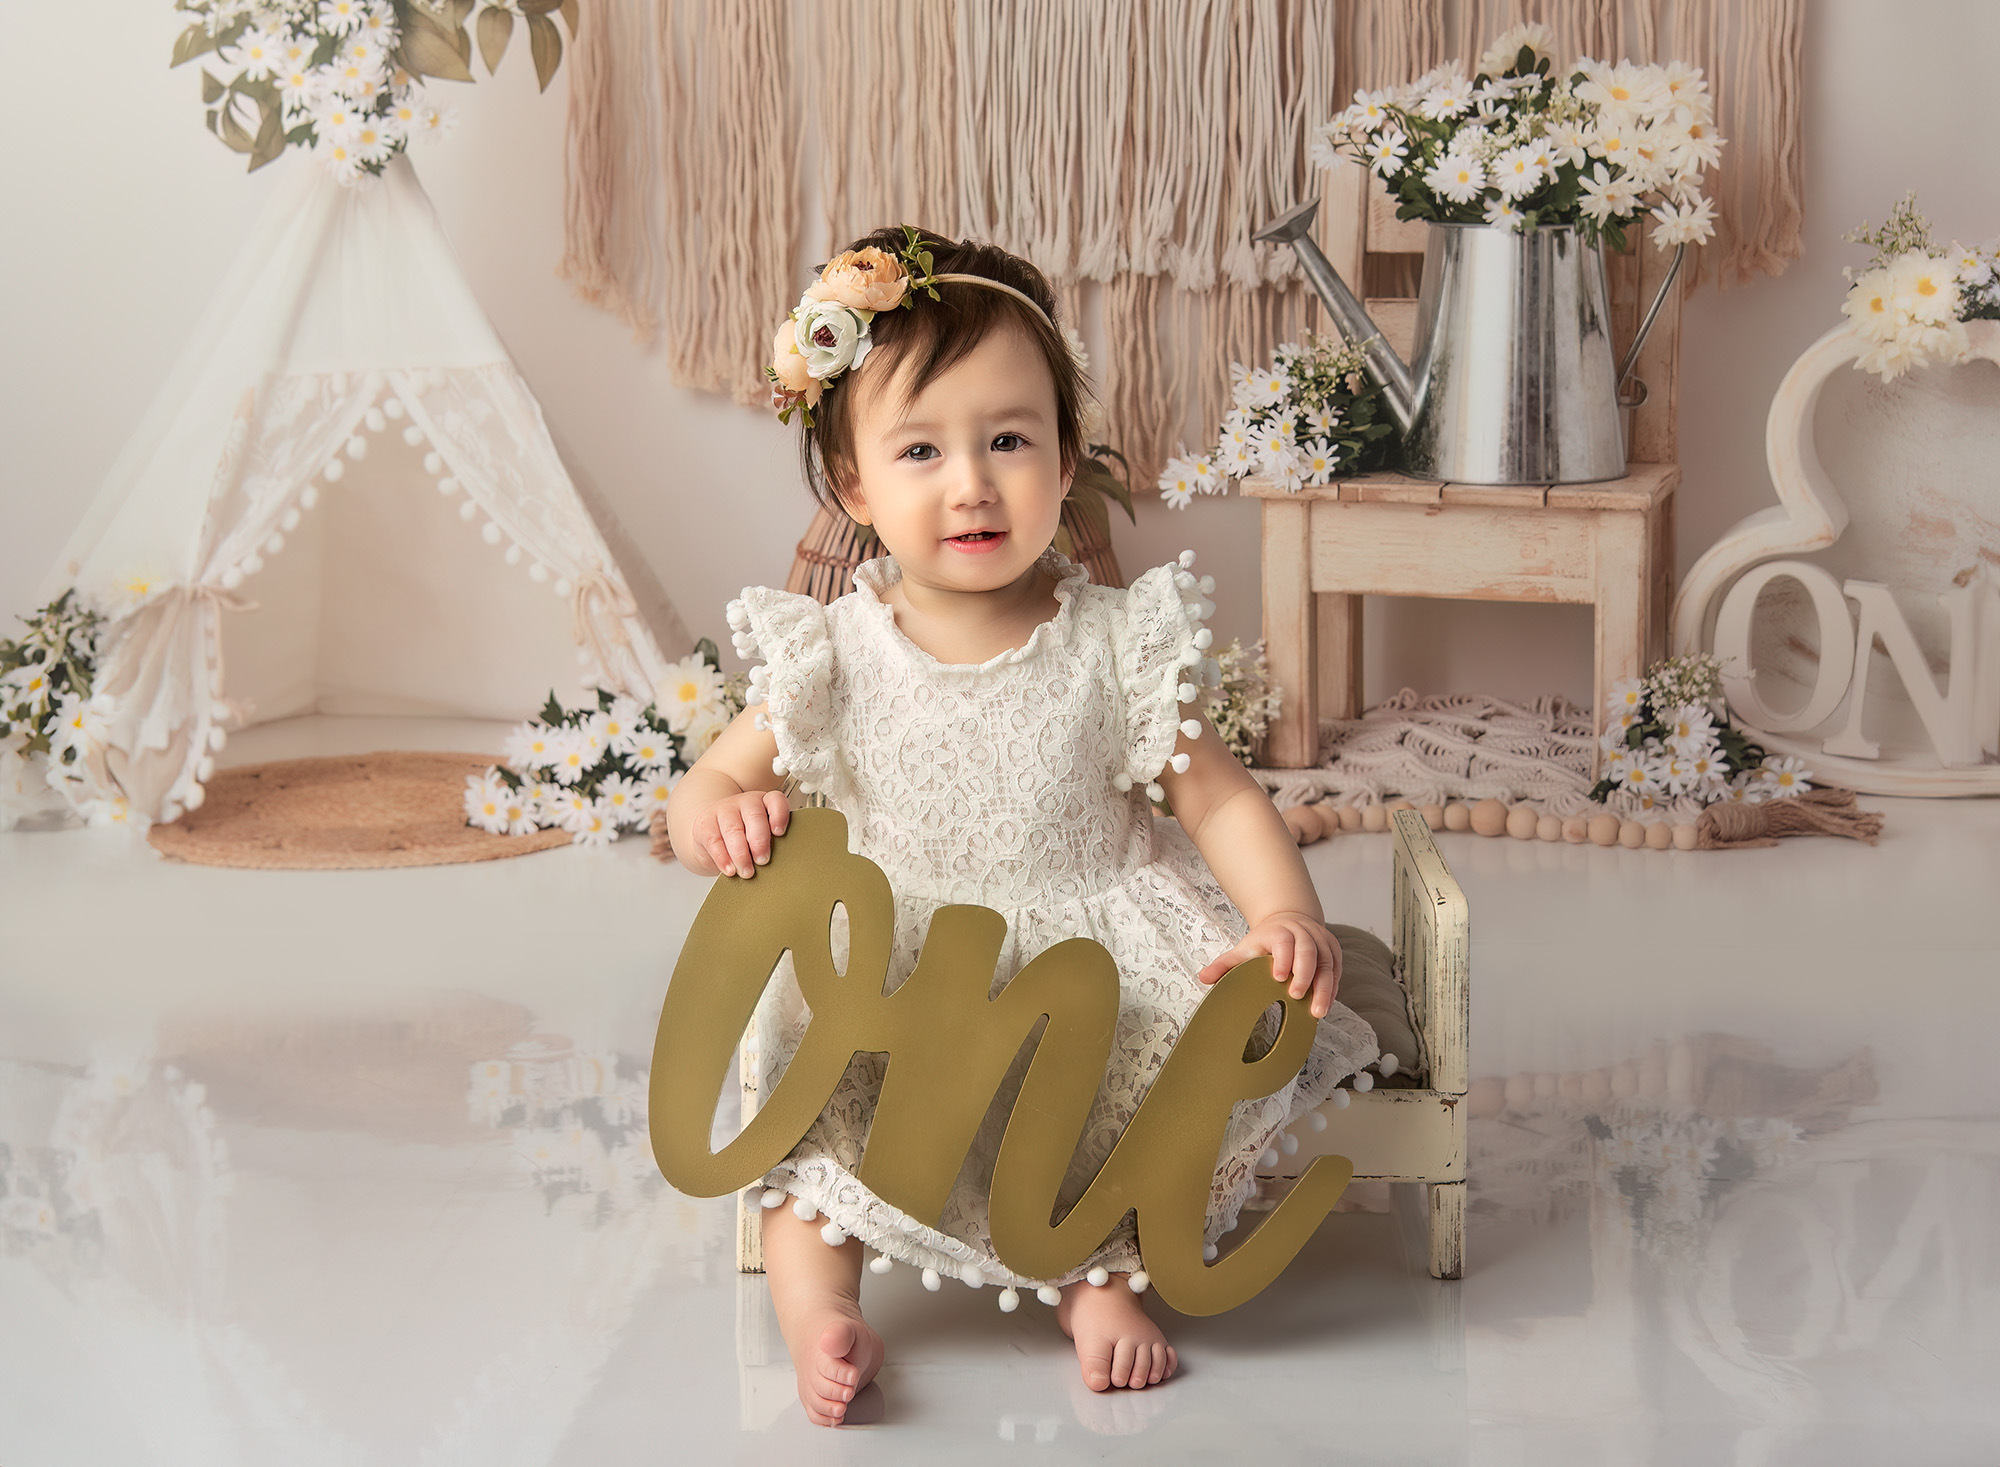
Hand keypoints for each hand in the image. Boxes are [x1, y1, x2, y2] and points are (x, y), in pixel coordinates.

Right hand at [693, 790, 790, 878]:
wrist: (712, 836)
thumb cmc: (744, 839)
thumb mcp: (760, 837)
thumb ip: (771, 843)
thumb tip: (781, 863)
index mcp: (764, 802)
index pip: (775, 800)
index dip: (779, 815)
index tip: (779, 833)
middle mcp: (745, 802)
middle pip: (754, 816)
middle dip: (759, 841)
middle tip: (763, 861)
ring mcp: (723, 809)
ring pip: (733, 830)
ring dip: (741, 854)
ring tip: (747, 872)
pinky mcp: (705, 822)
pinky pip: (714, 841)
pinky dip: (723, 858)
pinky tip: (730, 870)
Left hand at [1196, 913, 1342, 1017]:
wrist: (1289, 921)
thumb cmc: (1265, 941)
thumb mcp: (1244, 948)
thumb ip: (1225, 964)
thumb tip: (1203, 978)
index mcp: (1279, 932)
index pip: (1284, 942)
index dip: (1283, 957)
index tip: (1278, 977)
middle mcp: (1303, 933)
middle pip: (1308, 951)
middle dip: (1304, 974)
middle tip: (1297, 996)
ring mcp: (1321, 941)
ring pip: (1327, 962)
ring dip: (1324, 988)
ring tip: (1318, 1012)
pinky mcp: (1333, 951)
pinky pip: (1337, 969)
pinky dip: (1333, 987)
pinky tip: (1326, 1003)